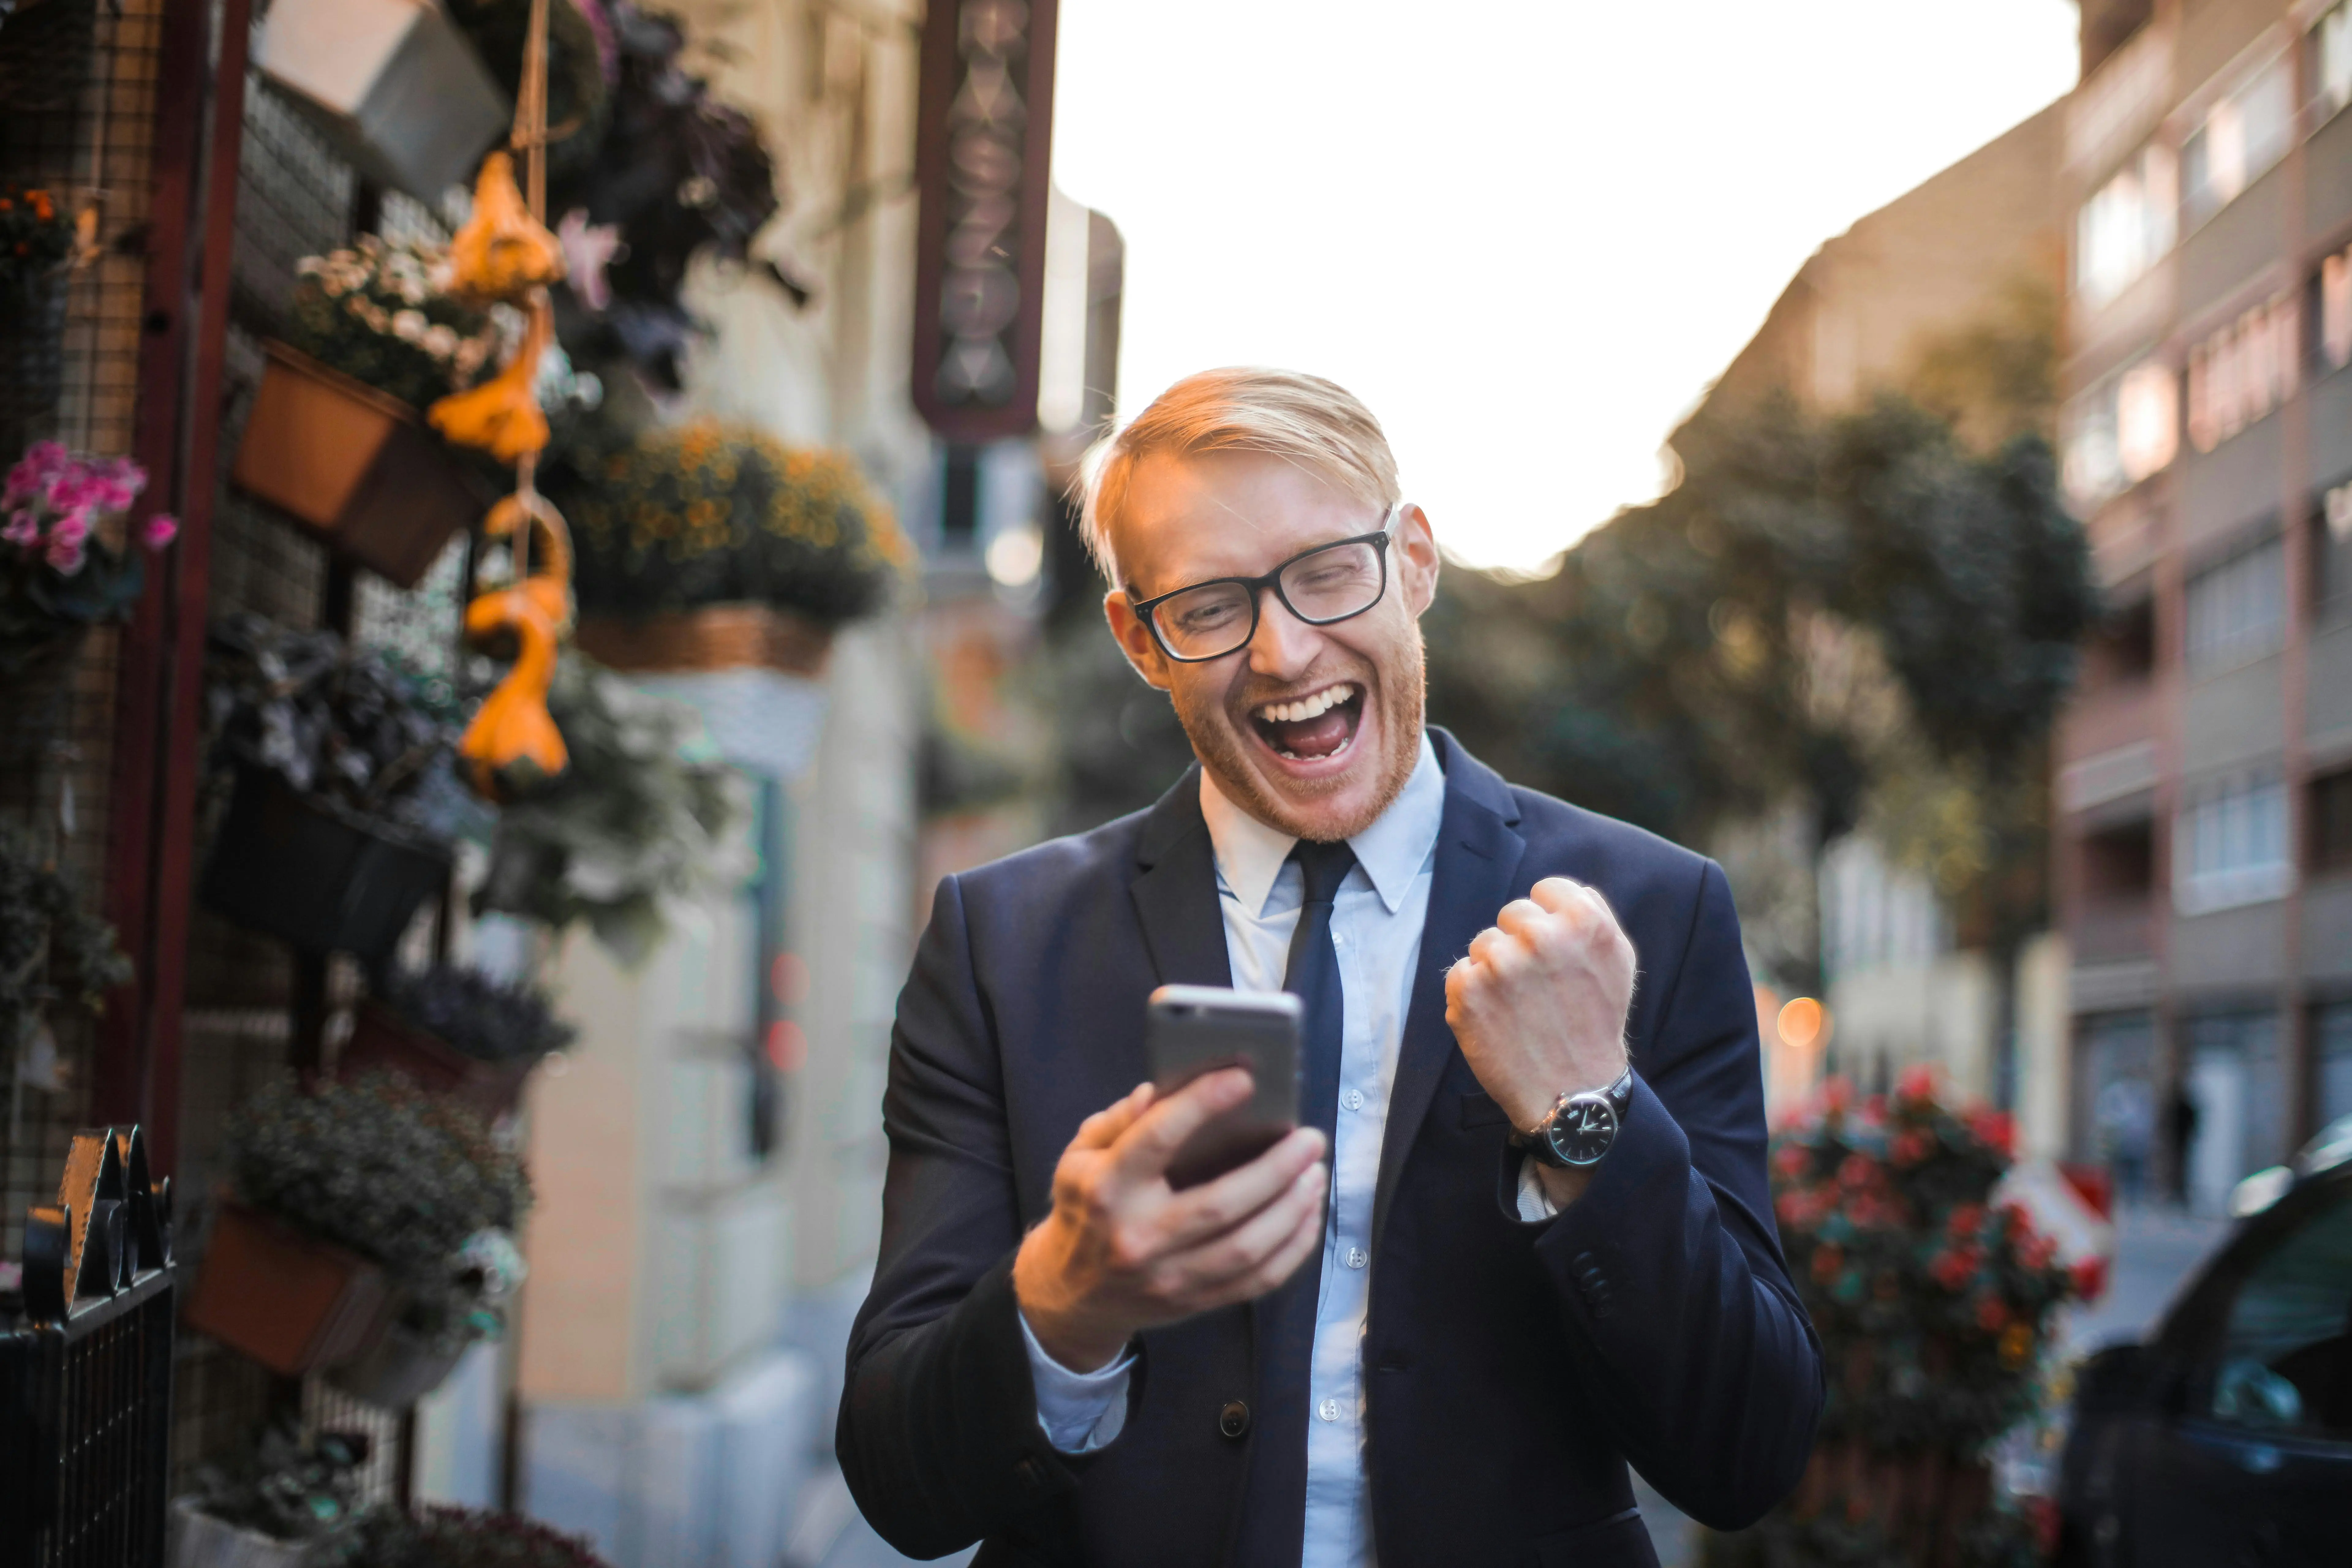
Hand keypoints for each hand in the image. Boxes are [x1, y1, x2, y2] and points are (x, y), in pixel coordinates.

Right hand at [1013, 1070, 1328, 1371]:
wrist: (1071, 1294)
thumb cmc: (1085, 1209)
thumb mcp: (1080, 1157)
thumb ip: (1119, 1121)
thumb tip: (1158, 1090)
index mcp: (1107, 1188)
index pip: (1157, 1139)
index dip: (1202, 1104)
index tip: (1243, 1079)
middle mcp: (1137, 1237)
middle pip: (1220, 1205)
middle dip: (1276, 1169)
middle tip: (1310, 1139)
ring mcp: (1167, 1277)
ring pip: (1246, 1248)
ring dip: (1292, 1208)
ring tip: (1316, 1173)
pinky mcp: (1193, 1303)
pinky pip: (1257, 1281)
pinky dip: (1293, 1248)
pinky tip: (1308, 1215)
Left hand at [1445, 875, 1633, 1135]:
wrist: (1572, 1093)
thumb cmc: (1595, 1024)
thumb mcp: (1617, 960)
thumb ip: (1590, 915)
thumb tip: (1557, 891)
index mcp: (1583, 921)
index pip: (1545, 889)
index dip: (1549, 921)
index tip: (1555, 953)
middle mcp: (1541, 936)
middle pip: (1512, 914)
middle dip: (1521, 945)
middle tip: (1540, 988)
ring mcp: (1500, 963)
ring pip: (1484, 944)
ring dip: (1497, 971)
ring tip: (1522, 1007)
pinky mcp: (1467, 990)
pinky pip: (1461, 972)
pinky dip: (1473, 995)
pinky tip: (1498, 1019)